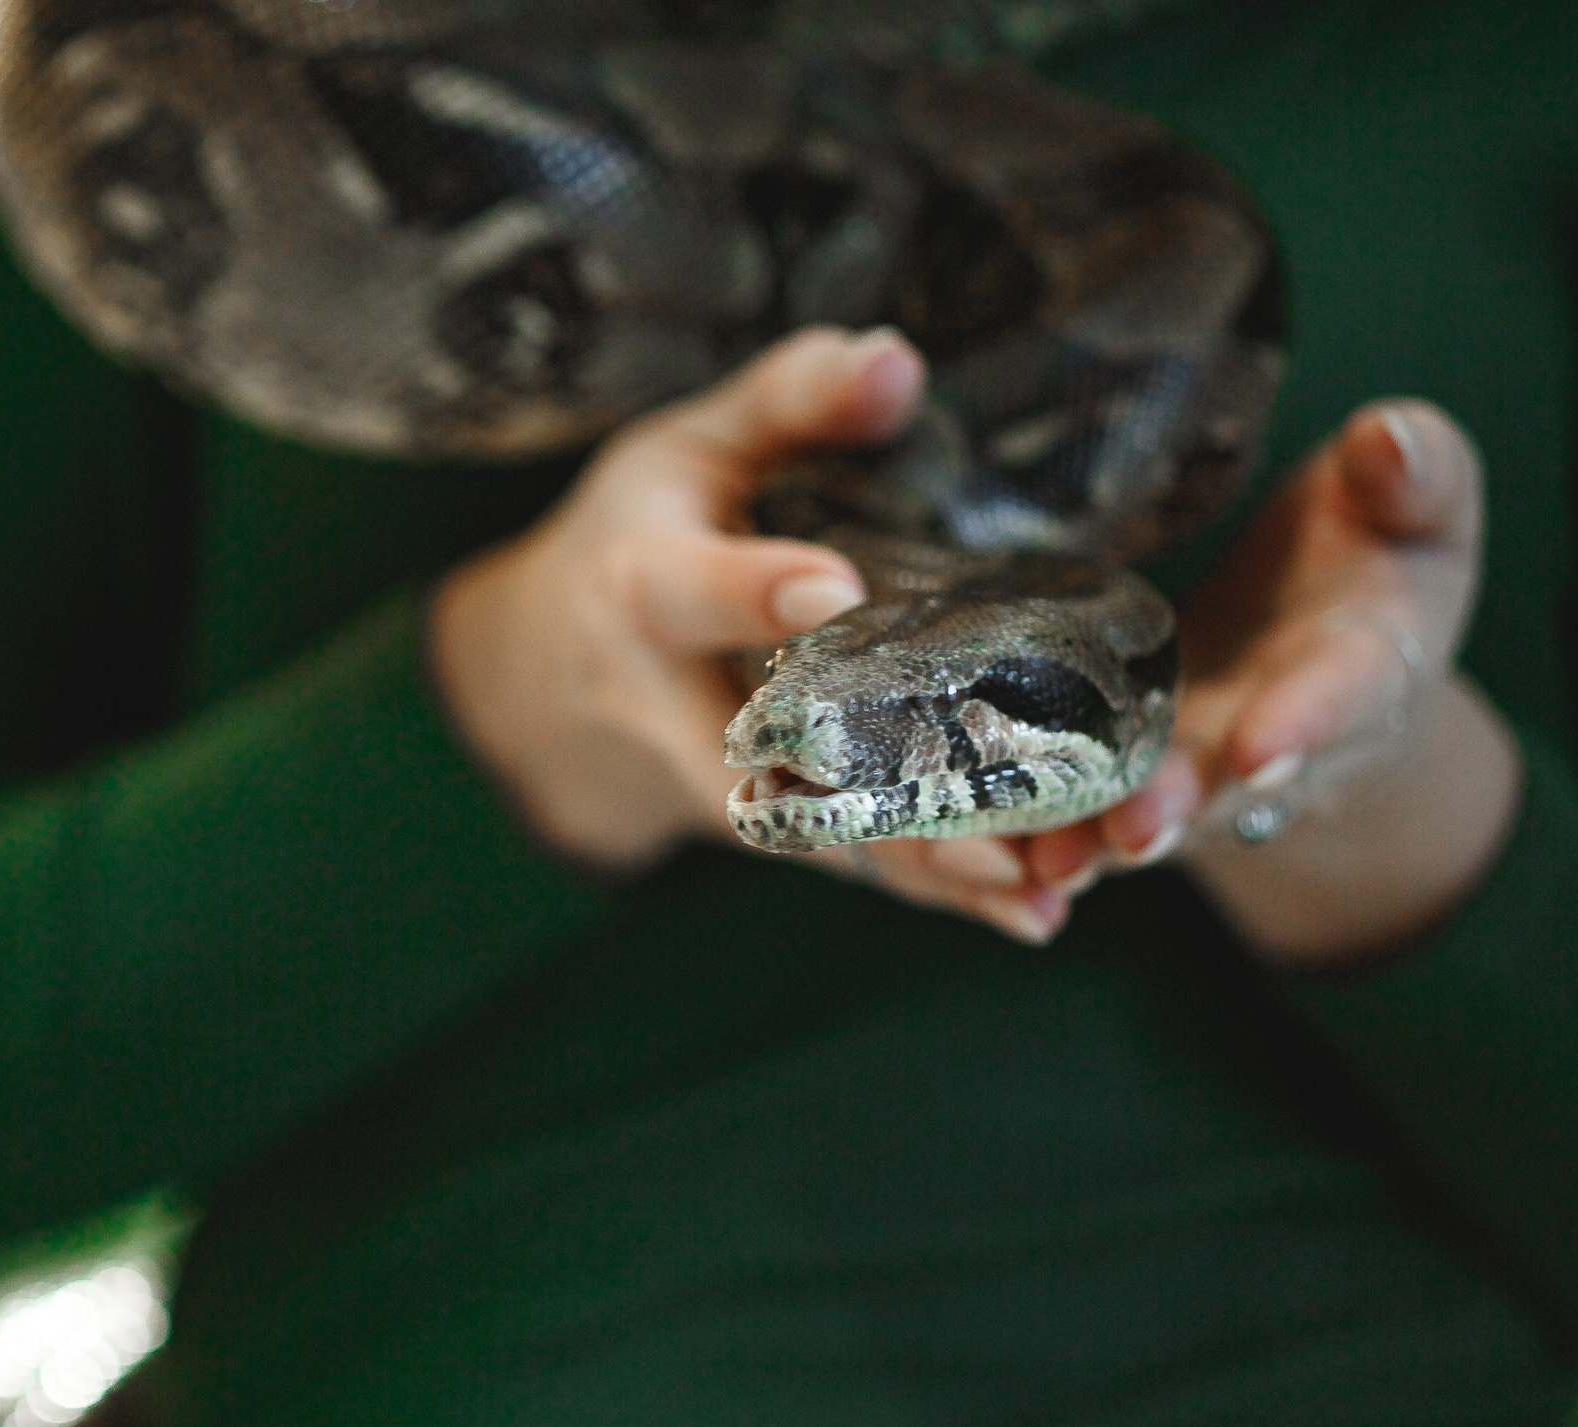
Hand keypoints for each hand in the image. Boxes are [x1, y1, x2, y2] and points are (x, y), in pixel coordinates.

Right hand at [431, 327, 1082, 943]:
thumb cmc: (635, 533)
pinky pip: (845, 862)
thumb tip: (898, 361)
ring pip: (818, 835)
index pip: (694, 590)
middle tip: (981, 821)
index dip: (755, 591)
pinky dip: (934, 893)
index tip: (828, 588)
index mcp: (643, 587)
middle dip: (875, 794)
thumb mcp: (684, 446)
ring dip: (926, 866)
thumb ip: (787, 402)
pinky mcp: (757, 823)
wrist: (542, 675)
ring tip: (1035, 888)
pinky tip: (1030, 914)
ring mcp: (708, 780)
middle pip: (770, 759)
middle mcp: (668, 704)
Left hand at [1024, 400, 1522, 965]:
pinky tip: (988, 847)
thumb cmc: (1381, 550)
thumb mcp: (1419, 506)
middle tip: (1133, 830)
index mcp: (1365, 664)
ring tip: (1050, 859)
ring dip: (1100, 836)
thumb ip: (1415, 476)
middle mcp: (1278, 735)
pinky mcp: (1136, 770)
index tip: (1264, 747)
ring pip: (1151, 810)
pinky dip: (1045, 832)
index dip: (1306, 722)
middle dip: (1181, 804)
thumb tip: (1390, 439)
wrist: (1341, 643)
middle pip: (1231, 782)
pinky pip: (1089, 809)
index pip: (1342, 693)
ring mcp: (1200, 765)